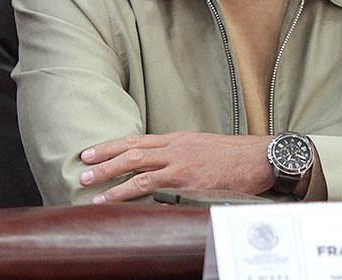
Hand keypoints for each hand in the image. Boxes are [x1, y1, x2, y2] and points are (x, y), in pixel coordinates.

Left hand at [79, 131, 274, 202]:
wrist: (258, 158)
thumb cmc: (234, 156)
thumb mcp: (203, 147)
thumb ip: (181, 154)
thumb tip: (162, 166)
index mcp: (178, 139)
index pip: (137, 140)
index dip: (112, 146)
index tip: (92, 152)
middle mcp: (175, 148)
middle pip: (132, 151)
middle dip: (105, 159)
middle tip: (83, 168)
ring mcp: (180, 164)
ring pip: (138, 169)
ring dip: (112, 180)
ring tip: (93, 190)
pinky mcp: (188, 180)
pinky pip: (154, 187)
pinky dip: (132, 194)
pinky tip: (117, 202)